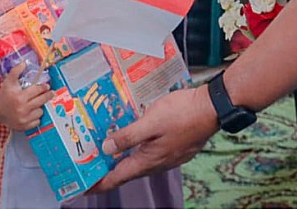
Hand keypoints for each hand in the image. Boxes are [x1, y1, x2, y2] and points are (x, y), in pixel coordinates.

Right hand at [0, 63, 51, 130]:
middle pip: (41, 101)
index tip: (47, 86)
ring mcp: (23, 119)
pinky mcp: (24, 126)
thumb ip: (16, 71)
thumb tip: (24, 63)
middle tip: (51, 93)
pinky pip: (37, 121)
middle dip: (47, 96)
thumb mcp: (9, 81)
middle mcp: (22, 109)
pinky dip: (36, 116)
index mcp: (19, 97)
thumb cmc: (4, 94)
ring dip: (40, 107)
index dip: (43, 87)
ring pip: (40, 111)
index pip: (37, 91)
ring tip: (36, 103)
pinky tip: (32, 112)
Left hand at [92, 86, 216, 191]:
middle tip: (91, 166)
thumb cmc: (183, 114)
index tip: (84, 187)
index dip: (99, 184)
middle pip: (127, 172)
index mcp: (148, 160)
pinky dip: (137, 151)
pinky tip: (134, 140)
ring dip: (122, 160)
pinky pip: (150, 154)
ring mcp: (168, 156)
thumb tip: (107, 148)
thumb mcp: (151, 122)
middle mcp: (157, 163)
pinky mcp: (174, 147)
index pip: (117, 177)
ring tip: (108, 152)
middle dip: (108, 171)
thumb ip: (128, 136)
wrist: (212, 109)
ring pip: (139, 162)